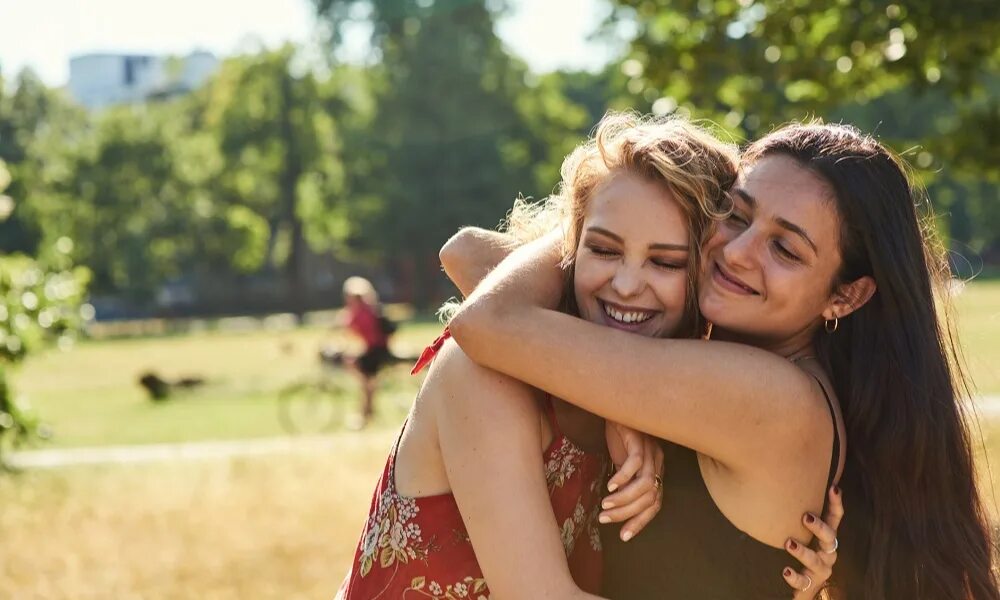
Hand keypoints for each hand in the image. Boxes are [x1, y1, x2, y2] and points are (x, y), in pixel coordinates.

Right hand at [600, 421, 663, 540]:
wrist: (615, 403)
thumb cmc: (619, 433)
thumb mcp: (623, 460)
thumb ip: (625, 480)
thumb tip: (614, 505)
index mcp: (656, 470)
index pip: (656, 503)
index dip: (641, 522)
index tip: (623, 536)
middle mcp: (657, 461)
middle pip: (651, 497)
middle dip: (628, 514)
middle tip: (605, 519)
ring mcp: (650, 450)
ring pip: (645, 484)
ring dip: (624, 499)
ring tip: (604, 505)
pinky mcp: (639, 438)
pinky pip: (635, 463)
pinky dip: (623, 477)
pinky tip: (609, 484)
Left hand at [784, 486, 844, 598]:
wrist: (802, 587)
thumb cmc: (801, 553)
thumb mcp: (801, 533)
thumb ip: (794, 515)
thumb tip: (776, 486)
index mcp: (825, 538)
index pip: (834, 519)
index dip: (836, 504)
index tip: (834, 488)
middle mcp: (827, 553)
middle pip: (829, 538)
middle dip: (820, 527)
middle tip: (806, 517)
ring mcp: (820, 569)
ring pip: (815, 560)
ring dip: (803, 551)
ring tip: (789, 543)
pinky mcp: (810, 585)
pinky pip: (804, 581)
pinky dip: (795, 577)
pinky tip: (786, 571)